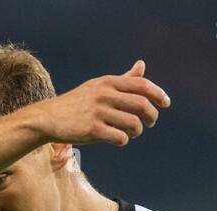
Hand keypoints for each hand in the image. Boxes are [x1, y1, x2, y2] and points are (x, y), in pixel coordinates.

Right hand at [28, 59, 169, 145]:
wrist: (50, 118)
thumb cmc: (79, 103)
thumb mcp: (99, 87)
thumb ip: (123, 79)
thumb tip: (142, 65)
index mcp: (107, 82)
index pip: (141, 85)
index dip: (158, 94)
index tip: (166, 103)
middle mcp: (104, 94)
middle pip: (141, 104)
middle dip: (151, 115)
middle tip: (151, 122)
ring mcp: (97, 112)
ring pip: (133, 124)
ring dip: (137, 131)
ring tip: (132, 132)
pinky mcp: (92, 130)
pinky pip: (120, 137)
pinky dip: (123, 140)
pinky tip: (118, 139)